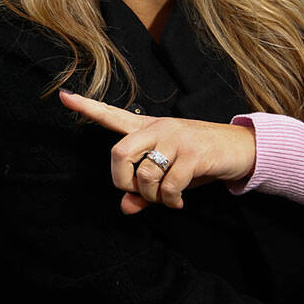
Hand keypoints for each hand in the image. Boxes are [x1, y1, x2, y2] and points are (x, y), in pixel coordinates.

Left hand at [60, 90, 255, 213]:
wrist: (240, 149)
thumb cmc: (198, 161)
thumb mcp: (168, 176)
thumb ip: (143, 192)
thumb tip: (125, 208)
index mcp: (148, 128)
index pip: (112, 115)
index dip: (87, 107)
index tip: (63, 95)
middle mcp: (158, 128)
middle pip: (118, 153)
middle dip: (122, 181)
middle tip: (137, 192)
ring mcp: (176, 138)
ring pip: (144, 175)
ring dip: (152, 196)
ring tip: (167, 198)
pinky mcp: (193, 153)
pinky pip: (169, 185)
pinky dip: (170, 200)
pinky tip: (178, 202)